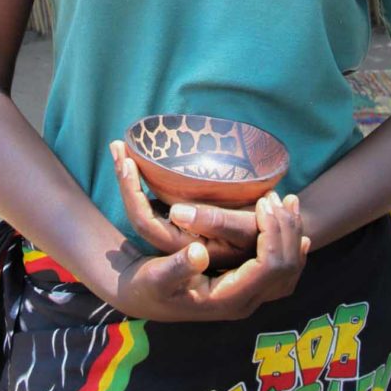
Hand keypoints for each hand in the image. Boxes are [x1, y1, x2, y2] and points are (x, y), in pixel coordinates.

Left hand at [110, 141, 256, 266]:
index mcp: (183, 245)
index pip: (145, 221)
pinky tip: (142, 158)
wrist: (273, 244)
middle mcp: (175, 239)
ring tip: (123, 146)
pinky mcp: (184, 217)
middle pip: (137, 211)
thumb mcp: (242, 229)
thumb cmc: (261, 234)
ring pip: (143, 204)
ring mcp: (178, 228)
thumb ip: (215, 223)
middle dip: (124, 177)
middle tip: (117, 145)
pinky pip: (154, 199)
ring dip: (129, 175)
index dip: (132, 192)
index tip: (128, 161)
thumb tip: (176, 212)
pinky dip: (144, 178)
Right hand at [113, 192, 309, 321]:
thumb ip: (177, 267)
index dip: (272, 233)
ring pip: (289, 267)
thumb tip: (198, 252)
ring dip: (291, 233)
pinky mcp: (246, 286)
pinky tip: (289, 223)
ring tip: (290, 202)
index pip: (269, 267)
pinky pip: (281, 268)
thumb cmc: (148, 285)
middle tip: (280, 197)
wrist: (143, 297)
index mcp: (228, 299)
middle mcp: (244, 301)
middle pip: (286, 266)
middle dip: (286, 228)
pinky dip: (288, 242)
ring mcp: (248, 296)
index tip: (263, 203)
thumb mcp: (156, 276)